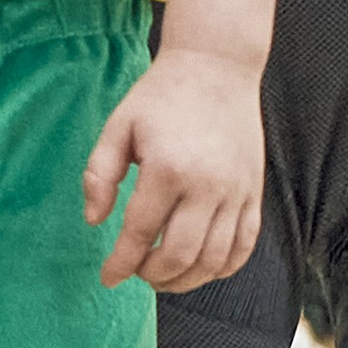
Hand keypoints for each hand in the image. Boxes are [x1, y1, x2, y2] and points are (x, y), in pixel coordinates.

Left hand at [84, 45, 265, 295]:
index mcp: (167, 168)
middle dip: (153, 276)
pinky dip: (222, 268)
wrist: (216, 67)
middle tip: (137, 273)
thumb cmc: (161, 97)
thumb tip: (94, 222)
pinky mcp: (253, 193)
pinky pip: (243, 247)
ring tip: (164, 276)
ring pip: (214, 259)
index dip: (121, 263)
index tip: (108, 278)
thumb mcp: (119, 126)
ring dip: (186, 280)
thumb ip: (99, 174)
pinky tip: (200, 267)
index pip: (140, 233)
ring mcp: (235, 192)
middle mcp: (206, 185)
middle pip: (180, 255)